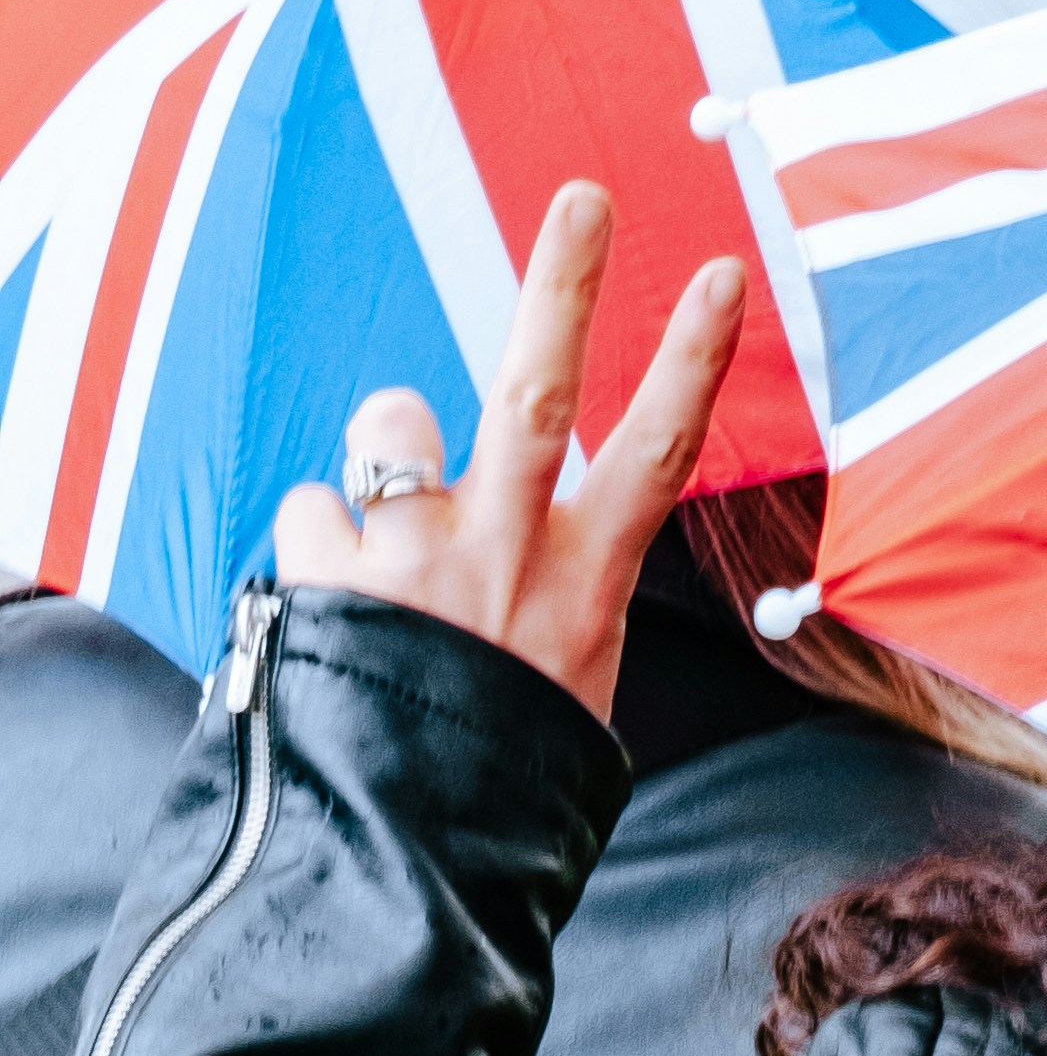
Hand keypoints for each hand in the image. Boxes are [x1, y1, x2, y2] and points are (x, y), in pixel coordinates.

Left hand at [272, 188, 746, 729]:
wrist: (405, 856)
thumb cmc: (496, 781)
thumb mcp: (563, 694)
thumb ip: (541, 603)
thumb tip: (498, 550)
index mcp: (584, 586)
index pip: (657, 451)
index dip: (695, 356)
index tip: (726, 273)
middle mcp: (508, 551)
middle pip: (540, 386)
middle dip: (566, 282)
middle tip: (582, 200)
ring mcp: (419, 555)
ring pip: (392, 426)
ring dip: (383, 456)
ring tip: (385, 537)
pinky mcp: (330, 570)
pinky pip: (311, 513)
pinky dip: (315, 549)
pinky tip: (328, 611)